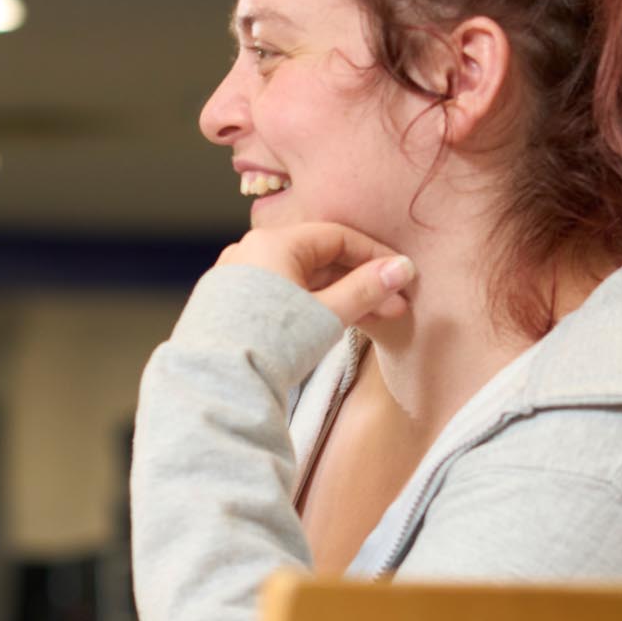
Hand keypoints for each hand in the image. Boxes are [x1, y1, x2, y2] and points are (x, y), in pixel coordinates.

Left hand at [217, 222, 415, 326]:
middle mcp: (250, 251)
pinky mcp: (231, 303)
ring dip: (339, 296)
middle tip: (395, 305)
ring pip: (301, 278)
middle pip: (319, 258)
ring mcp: (237, 277)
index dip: (375, 256)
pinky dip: (311, 305)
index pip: (337, 237)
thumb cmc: (272, 344)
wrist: (220, 383)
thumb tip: (402, 267)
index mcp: (272, 243)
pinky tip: (336, 323)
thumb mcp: (329, 313)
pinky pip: (280, 294)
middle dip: (360, 282)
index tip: (401, 275)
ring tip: (374, 319)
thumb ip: (367, 288)